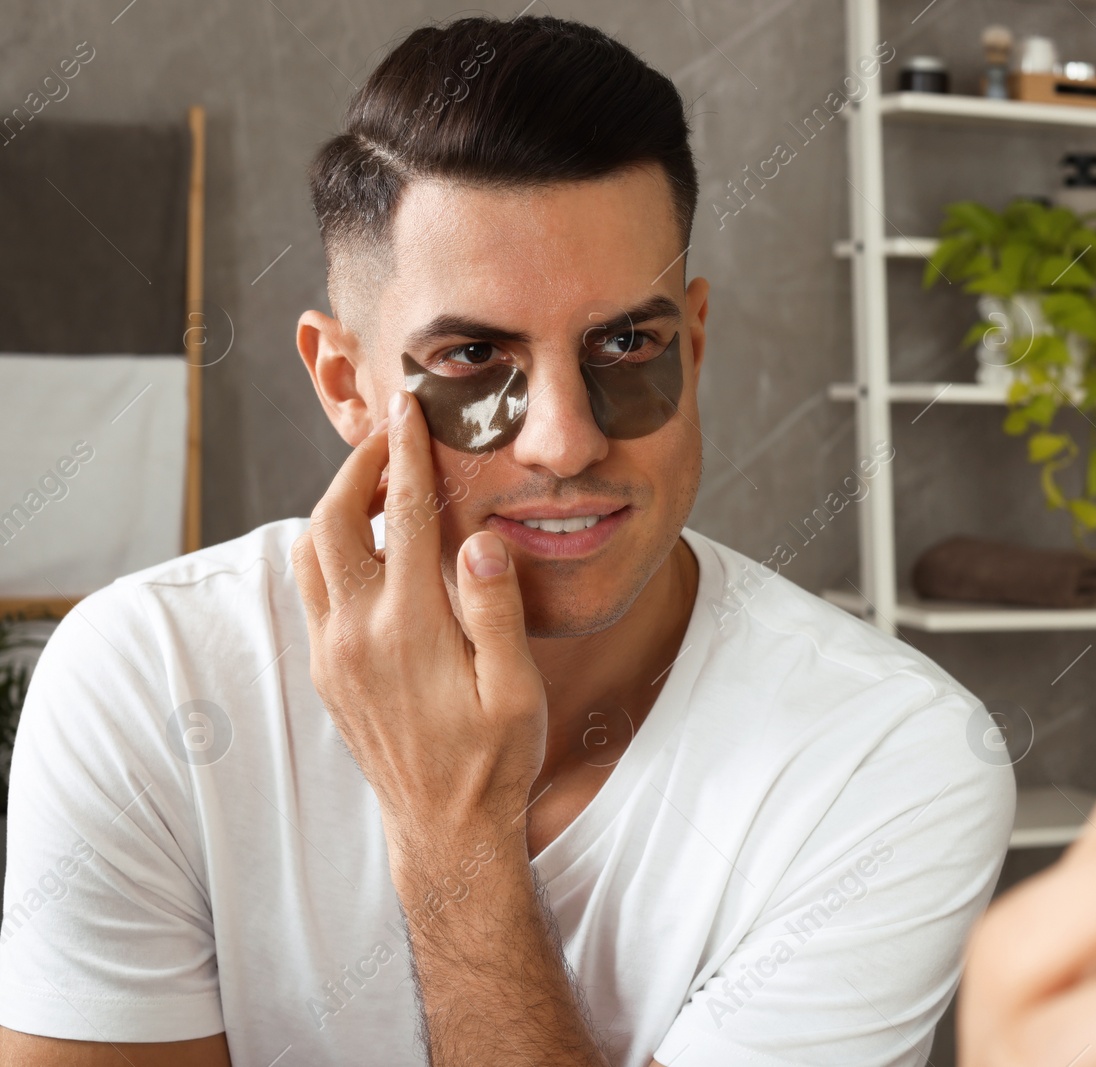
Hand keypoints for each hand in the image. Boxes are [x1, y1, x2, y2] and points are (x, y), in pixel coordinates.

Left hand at [291, 390, 546, 850]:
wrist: (445, 828)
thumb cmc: (494, 759)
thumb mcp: (515, 687)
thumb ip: (495, 608)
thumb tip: (479, 539)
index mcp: (410, 628)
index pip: (406, 516)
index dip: (408, 454)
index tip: (410, 410)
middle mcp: (357, 634)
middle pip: (334, 519)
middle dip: (358, 466)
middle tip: (392, 439)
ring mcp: (333, 653)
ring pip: (310, 550)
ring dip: (337, 506)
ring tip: (381, 486)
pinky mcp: (327, 670)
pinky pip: (312, 587)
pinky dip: (331, 546)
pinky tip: (370, 546)